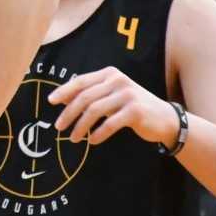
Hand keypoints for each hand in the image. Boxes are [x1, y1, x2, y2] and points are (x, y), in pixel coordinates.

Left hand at [48, 66, 177, 146]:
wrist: (165, 118)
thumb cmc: (133, 107)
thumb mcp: (112, 95)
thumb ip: (92, 94)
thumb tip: (61, 98)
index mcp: (110, 74)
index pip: (81, 81)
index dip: (64, 91)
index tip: (50, 101)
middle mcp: (118, 81)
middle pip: (85, 97)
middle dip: (69, 113)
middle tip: (59, 127)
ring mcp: (127, 95)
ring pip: (94, 111)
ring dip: (80, 126)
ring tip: (73, 138)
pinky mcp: (135, 111)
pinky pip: (109, 124)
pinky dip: (98, 134)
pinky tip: (92, 141)